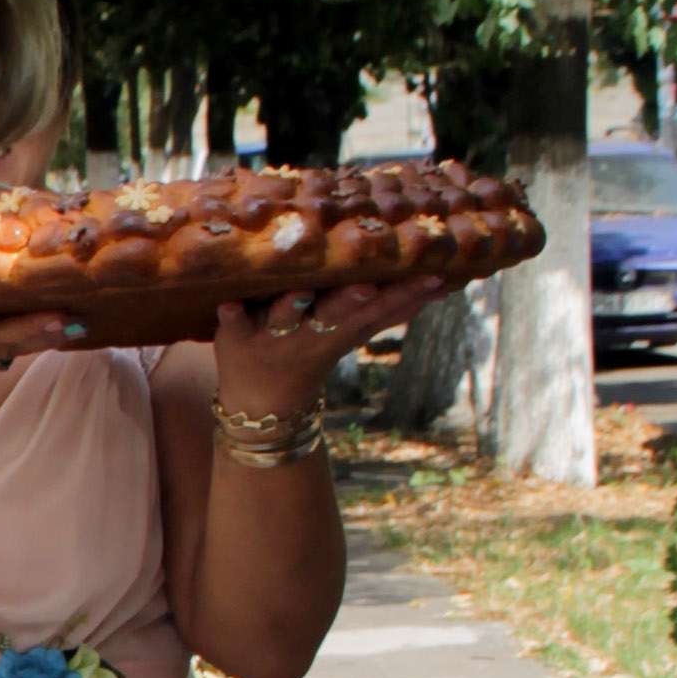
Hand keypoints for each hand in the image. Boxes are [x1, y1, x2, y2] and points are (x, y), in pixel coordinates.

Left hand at [210, 272, 454, 424]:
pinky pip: (233, 325)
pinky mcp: (237, 338)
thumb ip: (397, 306)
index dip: (404, 294)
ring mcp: (274, 335)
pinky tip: (225, 306)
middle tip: (367, 286)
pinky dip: (230, 317)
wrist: (265, 402)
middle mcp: (312, 330)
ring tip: (300, 291)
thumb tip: (451, 279)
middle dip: (351, 301)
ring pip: (286, 317)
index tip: (432, 275)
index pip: (378, 309)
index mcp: (343, 325)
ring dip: (293, 305)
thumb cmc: (318, 346)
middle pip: (335, 314)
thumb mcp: (358, 331)